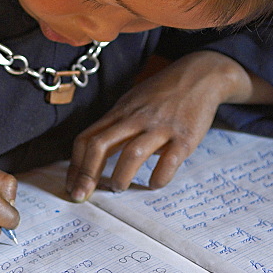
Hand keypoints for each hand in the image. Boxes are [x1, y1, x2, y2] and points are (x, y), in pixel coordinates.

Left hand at [66, 51, 272, 201]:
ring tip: (118, 188)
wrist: (200, 75)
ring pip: (132, 153)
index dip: (76, 165)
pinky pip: (169, 161)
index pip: (87, 138)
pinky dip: (158, 177)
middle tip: (82, 196)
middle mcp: (136, 118)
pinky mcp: (184, 137)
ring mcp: (160, 127)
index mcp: (120, 112)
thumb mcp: (132, 102)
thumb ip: (115, 126)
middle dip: (87, 174)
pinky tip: (154, 184)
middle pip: (101, 145)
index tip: (72, 186)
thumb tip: (94, 157)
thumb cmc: (162, 94)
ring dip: (120, 176)